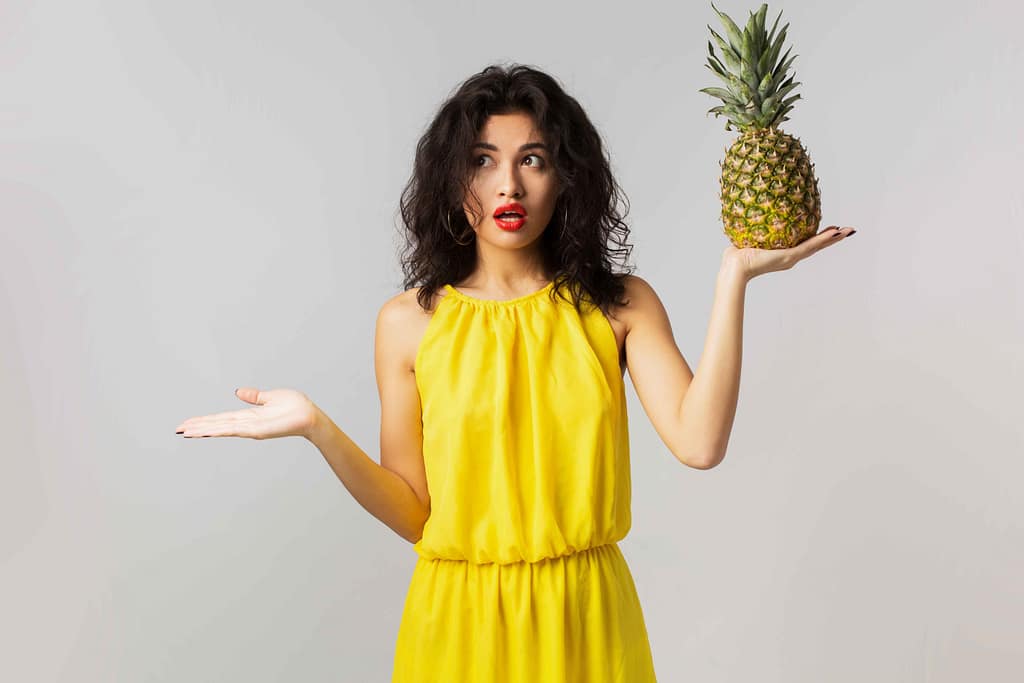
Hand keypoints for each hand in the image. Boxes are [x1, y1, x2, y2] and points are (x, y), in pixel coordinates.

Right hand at [175, 387, 319, 440]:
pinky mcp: (256, 430)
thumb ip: (254, 396)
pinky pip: (233, 429)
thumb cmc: (295, 407)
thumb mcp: (270, 397)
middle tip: (178, 429)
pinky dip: (218, 430)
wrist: (309, 415)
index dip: (204, 420)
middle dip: (197, 427)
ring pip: (220, 428)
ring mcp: (250, 429)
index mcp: (248, 415)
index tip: (188, 422)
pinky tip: (205, 431)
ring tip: (185, 432)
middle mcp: (246, 424)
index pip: (221, 418)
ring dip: (202, 430)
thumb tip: (239, 392)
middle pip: (216, 425)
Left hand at [721, 226, 856, 281]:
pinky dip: (823, 239)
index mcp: (783, 253)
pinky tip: (834, 233)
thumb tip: (752, 210)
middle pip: (816, 245)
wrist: (734, 268)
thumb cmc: (735, 256)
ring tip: (848, 231)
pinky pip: (809, 246)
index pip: (804, 242)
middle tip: (846, 230)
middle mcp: (790, 257)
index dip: (818, 236)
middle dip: (832, 238)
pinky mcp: (789, 257)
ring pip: (817, 246)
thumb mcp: (749, 236)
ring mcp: (791, 258)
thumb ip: (754, 227)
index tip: (830, 228)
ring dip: (833, 239)